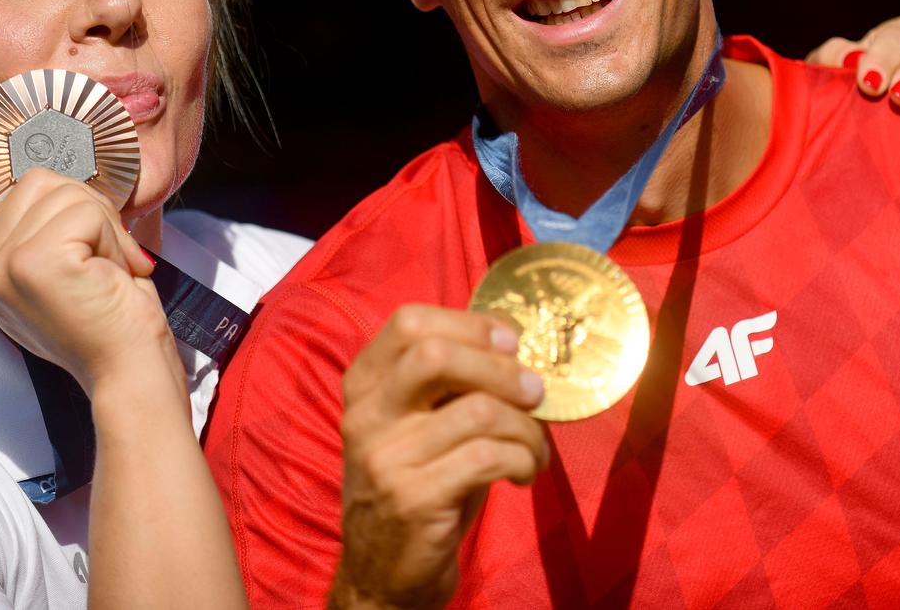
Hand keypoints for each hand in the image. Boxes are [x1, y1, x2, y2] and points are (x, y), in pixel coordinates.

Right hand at [0, 100, 174, 397]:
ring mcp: (1, 266)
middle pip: (33, 181)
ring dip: (105, 222)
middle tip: (109, 259)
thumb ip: (40, 226)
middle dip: (86, 206)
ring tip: (112, 270)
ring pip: (61, 188)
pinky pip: (84, 209)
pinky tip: (116, 273)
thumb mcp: (64, 267)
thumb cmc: (111, 318)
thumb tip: (47, 171)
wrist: (131, 370)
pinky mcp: (33, 262)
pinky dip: (114, 234)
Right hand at [332, 305, 548, 609]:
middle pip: (436, 354)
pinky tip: (525, 474)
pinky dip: (524, 460)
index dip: (470, 324)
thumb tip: (515, 346)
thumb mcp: (418, 427)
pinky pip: (489, 458)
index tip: (510, 343)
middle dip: (500, 368)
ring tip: (535, 447)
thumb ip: (449, 386)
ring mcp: (386, 458)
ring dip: (526, 428)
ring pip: (478, 411)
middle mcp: (366, 416)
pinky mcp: (414, 499)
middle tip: (534, 391)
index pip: (409, 323)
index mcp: (364, 387)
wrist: (381, 576)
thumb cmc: (417, 488)